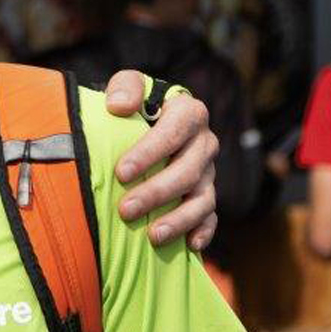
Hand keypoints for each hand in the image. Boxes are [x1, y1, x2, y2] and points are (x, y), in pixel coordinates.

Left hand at [104, 70, 218, 251]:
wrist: (150, 121)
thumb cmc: (137, 104)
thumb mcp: (130, 85)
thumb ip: (126, 87)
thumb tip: (119, 106)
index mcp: (189, 112)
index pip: (174, 132)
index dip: (149, 153)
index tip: (121, 173)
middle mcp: (204, 143)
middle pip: (187, 171)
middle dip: (157, 193)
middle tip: (126, 210)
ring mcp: (208, 172)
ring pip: (202, 199)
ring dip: (179, 219)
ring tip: (153, 236)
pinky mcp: (206, 194)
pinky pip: (211, 216)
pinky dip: (203, 231)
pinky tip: (190, 246)